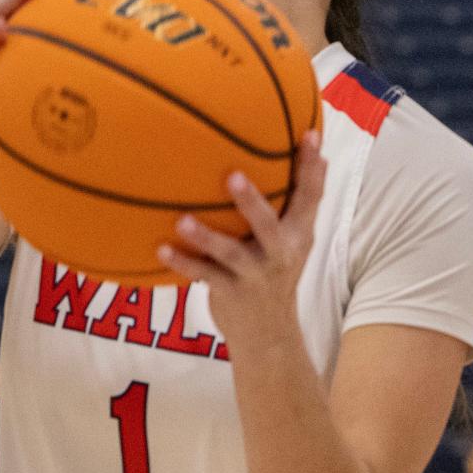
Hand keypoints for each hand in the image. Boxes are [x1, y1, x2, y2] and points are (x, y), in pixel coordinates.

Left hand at [157, 131, 325, 348]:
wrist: (270, 337)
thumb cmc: (274, 272)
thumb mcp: (292, 241)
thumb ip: (292, 205)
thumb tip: (307, 155)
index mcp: (298, 235)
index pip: (311, 198)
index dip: (312, 168)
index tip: (309, 136)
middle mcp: (280, 253)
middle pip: (269, 225)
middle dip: (251, 202)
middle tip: (233, 176)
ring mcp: (255, 275)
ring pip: (231, 253)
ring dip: (206, 237)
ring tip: (181, 220)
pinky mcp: (231, 293)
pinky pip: (203, 275)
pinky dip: (182, 262)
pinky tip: (160, 248)